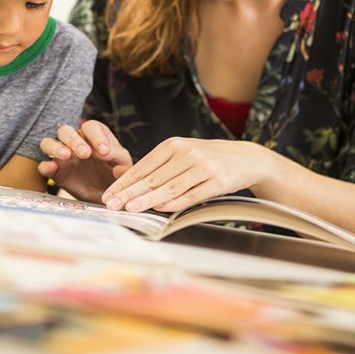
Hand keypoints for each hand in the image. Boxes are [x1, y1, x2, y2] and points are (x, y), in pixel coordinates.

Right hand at [38, 121, 132, 202]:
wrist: (106, 197)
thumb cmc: (115, 175)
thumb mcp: (123, 167)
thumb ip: (120, 161)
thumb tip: (113, 160)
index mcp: (94, 136)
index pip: (91, 127)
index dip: (96, 136)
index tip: (104, 152)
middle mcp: (75, 142)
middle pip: (66, 131)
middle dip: (75, 140)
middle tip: (85, 154)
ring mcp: (62, 156)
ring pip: (49, 142)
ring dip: (55, 147)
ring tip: (66, 156)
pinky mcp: (55, 172)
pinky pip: (43, 165)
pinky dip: (45, 165)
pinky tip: (52, 168)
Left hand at [102, 137, 272, 211]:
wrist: (246, 158)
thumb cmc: (207, 158)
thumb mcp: (181, 154)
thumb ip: (156, 165)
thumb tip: (123, 176)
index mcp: (173, 145)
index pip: (142, 166)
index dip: (123, 182)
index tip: (108, 194)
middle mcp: (187, 153)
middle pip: (152, 177)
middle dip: (129, 192)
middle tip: (111, 204)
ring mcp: (203, 166)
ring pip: (169, 187)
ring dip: (146, 200)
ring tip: (129, 208)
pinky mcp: (217, 181)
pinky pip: (191, 195)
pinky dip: (173, 203)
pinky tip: (158, 208)